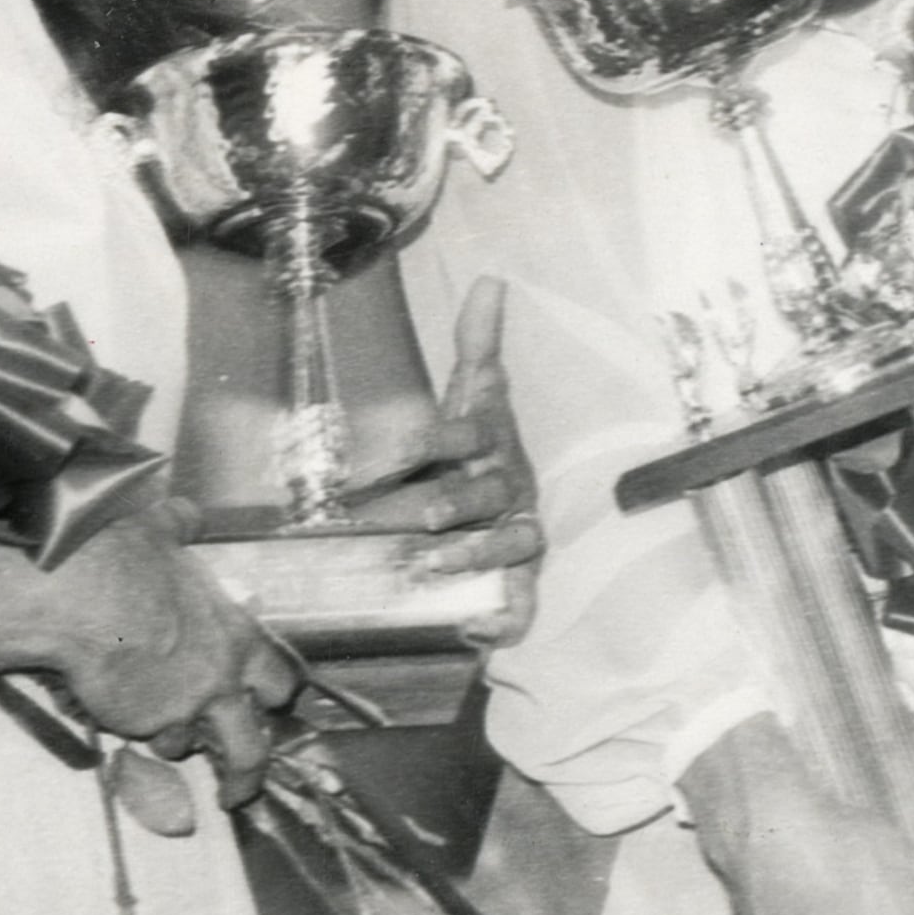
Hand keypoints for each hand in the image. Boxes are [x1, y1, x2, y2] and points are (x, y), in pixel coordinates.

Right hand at [0, 507, 296, 807]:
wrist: (80, 597)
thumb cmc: (124, 558)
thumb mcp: (161, 531)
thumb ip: (182, 527)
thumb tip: (189, 515)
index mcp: (237, 632)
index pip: (284, 676)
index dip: (278, 693)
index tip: (272, 704)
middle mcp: (223, 676)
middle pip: (256, 741)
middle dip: (249, 764)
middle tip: (240, 777)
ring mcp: (186, 707)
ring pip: (192, 748)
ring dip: (176, 742)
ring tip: (160, 735)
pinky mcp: (146, 725)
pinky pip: (147, 742)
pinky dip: (138, 735)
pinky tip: (119, 716)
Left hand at [335, 278, 542, 638]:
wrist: (510, 506)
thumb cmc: (480, 449)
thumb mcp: (474, 397)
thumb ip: (477, 345)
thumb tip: (491, 280)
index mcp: (493, 444)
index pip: (468, 433)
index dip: (433, 440)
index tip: (393, 452)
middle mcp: (510, 489)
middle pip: (488, 493)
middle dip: (453, 503)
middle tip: (417, 517)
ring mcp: (519, 535)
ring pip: (509, 544)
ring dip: (473, 555)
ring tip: (429, 566)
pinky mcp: (519, 579)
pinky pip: (520, 601)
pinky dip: (507, 618)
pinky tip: (484, 634)